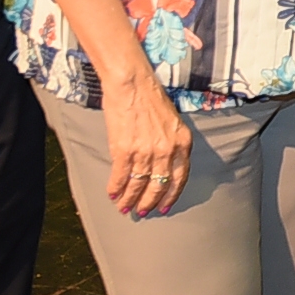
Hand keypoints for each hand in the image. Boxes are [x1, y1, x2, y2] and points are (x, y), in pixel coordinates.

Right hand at [102, 71, 193, 216]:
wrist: (131, 83)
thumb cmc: (151, 97)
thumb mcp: (173, 122)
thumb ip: (171, 144)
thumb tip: (162, 167)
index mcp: (182, 143)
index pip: (180, 178)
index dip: (171, 196)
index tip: (164, 208)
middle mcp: (167, 150)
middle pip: (159, 186)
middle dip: (149, 202)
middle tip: (142, 212)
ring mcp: (145, 152)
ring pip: (138, 184)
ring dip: (129, 199)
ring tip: (124, 207)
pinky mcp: (124, 150)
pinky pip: (120, 176)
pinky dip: (115, 187)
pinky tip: (112, 194)